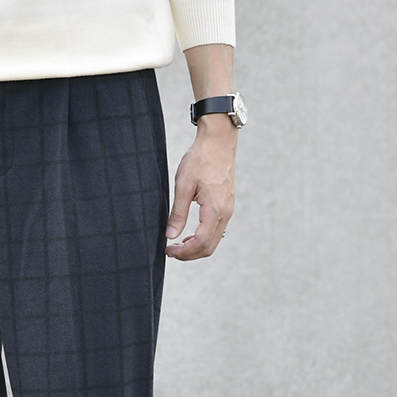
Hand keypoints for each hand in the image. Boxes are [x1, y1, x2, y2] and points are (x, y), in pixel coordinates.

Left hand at [165, 115, 236, 260]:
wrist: (218, 141)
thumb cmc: (201, 159)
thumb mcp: (183, 185)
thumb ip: (178, 213)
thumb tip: (171, 235)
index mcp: (215, 209)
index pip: (200, 242)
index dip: (183, 252)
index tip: (167, 250)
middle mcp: (226, 212)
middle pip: (209, 247)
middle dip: (189, 254)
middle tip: (171, 251)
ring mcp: (228, 209)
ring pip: (214, 241)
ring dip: (196, 247)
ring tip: (178, 244)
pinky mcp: (227, 205)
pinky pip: (217, 230)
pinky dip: (203, 238)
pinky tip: (190, 234)